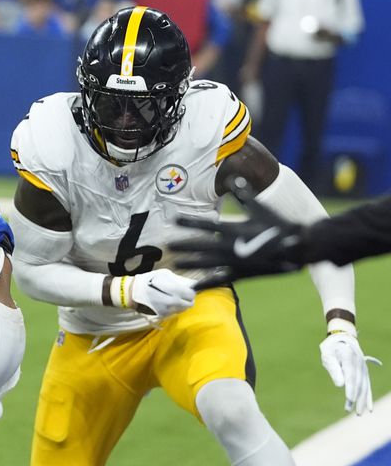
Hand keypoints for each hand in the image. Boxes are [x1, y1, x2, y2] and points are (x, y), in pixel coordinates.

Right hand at [126, 269, 196, 317]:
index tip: (189, 289)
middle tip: (184, 294)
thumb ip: (178, 279)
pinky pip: (173, 313)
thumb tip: (190, 284)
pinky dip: (173, 308)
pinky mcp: (162, 316)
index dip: (192, 292)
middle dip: (188, 299)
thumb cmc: (147, 281)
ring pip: (182, 310)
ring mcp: (167, 311)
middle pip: (189, 304)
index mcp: (174, 291)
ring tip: (175, 298)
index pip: (191, 295)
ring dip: (181, 304)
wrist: (131, 292)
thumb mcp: (163, 274)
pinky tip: (168, 302)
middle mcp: (172, 303)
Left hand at [168, 176, 306, 289]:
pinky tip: (194, 287)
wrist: (297, 247)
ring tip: (176, 264)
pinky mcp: (241, 274)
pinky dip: (207, 283)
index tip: (174, 220)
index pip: (206, 225)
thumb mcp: (260, 207)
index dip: (190, 222)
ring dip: (191, 263)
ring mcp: (235, 262)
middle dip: (184, 245)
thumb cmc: (278, 224)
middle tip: (167, 246)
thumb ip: (244, 194)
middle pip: (202, 246)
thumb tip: (233, 178)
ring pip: (207, 263)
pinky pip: (220, 279)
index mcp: (234, 229)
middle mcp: (231, 246)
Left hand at [320, 331, 381, 414]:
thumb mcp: (328, 356)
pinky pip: (368, 386)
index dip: (351, 389)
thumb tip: (340, 385)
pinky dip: (368, 397)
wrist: (342, 338)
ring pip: (365, 386)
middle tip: (352, 411)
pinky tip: (369, 408)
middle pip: (359, 384)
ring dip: (363, 400)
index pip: (351, 377)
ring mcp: (364, 368)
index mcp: (349, 358)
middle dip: (356, 398)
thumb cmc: (331, 348)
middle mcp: (359, 364)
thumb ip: (334, 369)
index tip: (349, 400)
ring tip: (359, 413)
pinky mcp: (365, 372)